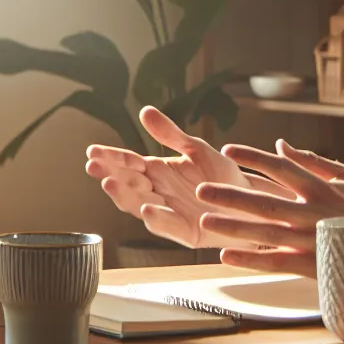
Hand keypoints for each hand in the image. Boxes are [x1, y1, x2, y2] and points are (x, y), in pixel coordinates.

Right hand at [85, 106, 281, 247]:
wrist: (251, 199)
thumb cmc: (222, 176)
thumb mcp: (195, 148)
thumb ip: (170, 134)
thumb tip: (144, 111)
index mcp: (158, 172)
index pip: (128, 163)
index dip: (110, 158)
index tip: (92, 150)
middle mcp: (159, 193)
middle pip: (128, 184)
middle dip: (110, 175)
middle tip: (93, 166)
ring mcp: (170, 213)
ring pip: (140, 205)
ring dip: (124, 196)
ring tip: (110, 183)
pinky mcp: (187, 232)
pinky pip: (169, 226)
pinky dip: (157, 218)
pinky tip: (147, 208)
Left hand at [197, 140, 343, 275]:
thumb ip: (312, 161)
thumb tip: (281, 144)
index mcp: (321, 189)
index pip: (281, 168)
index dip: (253, 158)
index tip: (227, 150)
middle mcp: (313, 213)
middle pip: (264, 201)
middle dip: (231, 195)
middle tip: (202, 190)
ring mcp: (312, 240)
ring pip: (265, 232)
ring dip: (234, 227)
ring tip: (206, 221)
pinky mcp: (313, 265)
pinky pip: (276, 262)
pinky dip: (251, 259)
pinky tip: (226, 256)